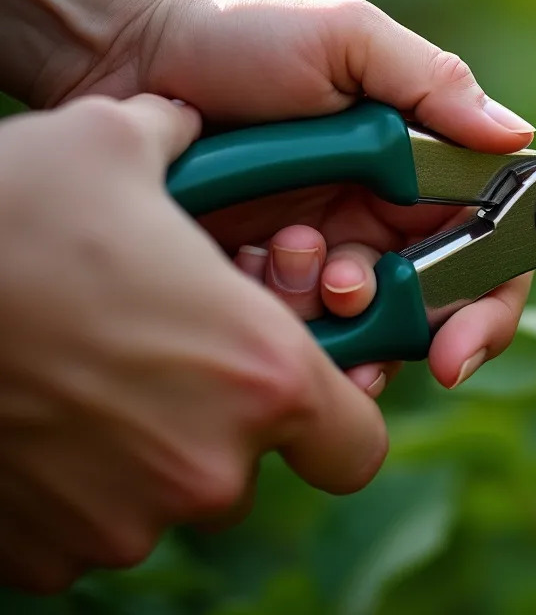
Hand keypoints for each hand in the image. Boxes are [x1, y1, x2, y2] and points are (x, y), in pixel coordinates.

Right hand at [0, 95, 387, 591]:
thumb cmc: (8, 218)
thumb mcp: (111, 144)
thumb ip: (184, 139)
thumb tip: (183, 121)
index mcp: (260, 375)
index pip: (358, 446)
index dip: (340, 418)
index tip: (306, 390)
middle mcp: (210, 467)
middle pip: (254, 461)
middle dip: (223, 417)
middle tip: (166, 355)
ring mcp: (125, 523)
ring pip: (172, 494)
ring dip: (149, 448)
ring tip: (92, 372)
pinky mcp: (47, 556)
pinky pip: (92, 525)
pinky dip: (80, 483)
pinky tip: (44, 414)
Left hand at [59, 0, 535, 387]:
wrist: (123, 51)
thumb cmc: (242, 31)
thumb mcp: (347, 38)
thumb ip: (433, 84)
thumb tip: (518, 136)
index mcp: (417, 172)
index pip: (486, 256)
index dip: (485, 311)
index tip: (454, 350)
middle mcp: (378, 221)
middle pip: (425, 312)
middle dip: (392, 322)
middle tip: (342, 290)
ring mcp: (318, 253)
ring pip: (353, 331)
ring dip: (324, 310)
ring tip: (277, 250)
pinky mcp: (258, 277)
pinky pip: (282, 328)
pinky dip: (267, 310)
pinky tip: (240, 259)